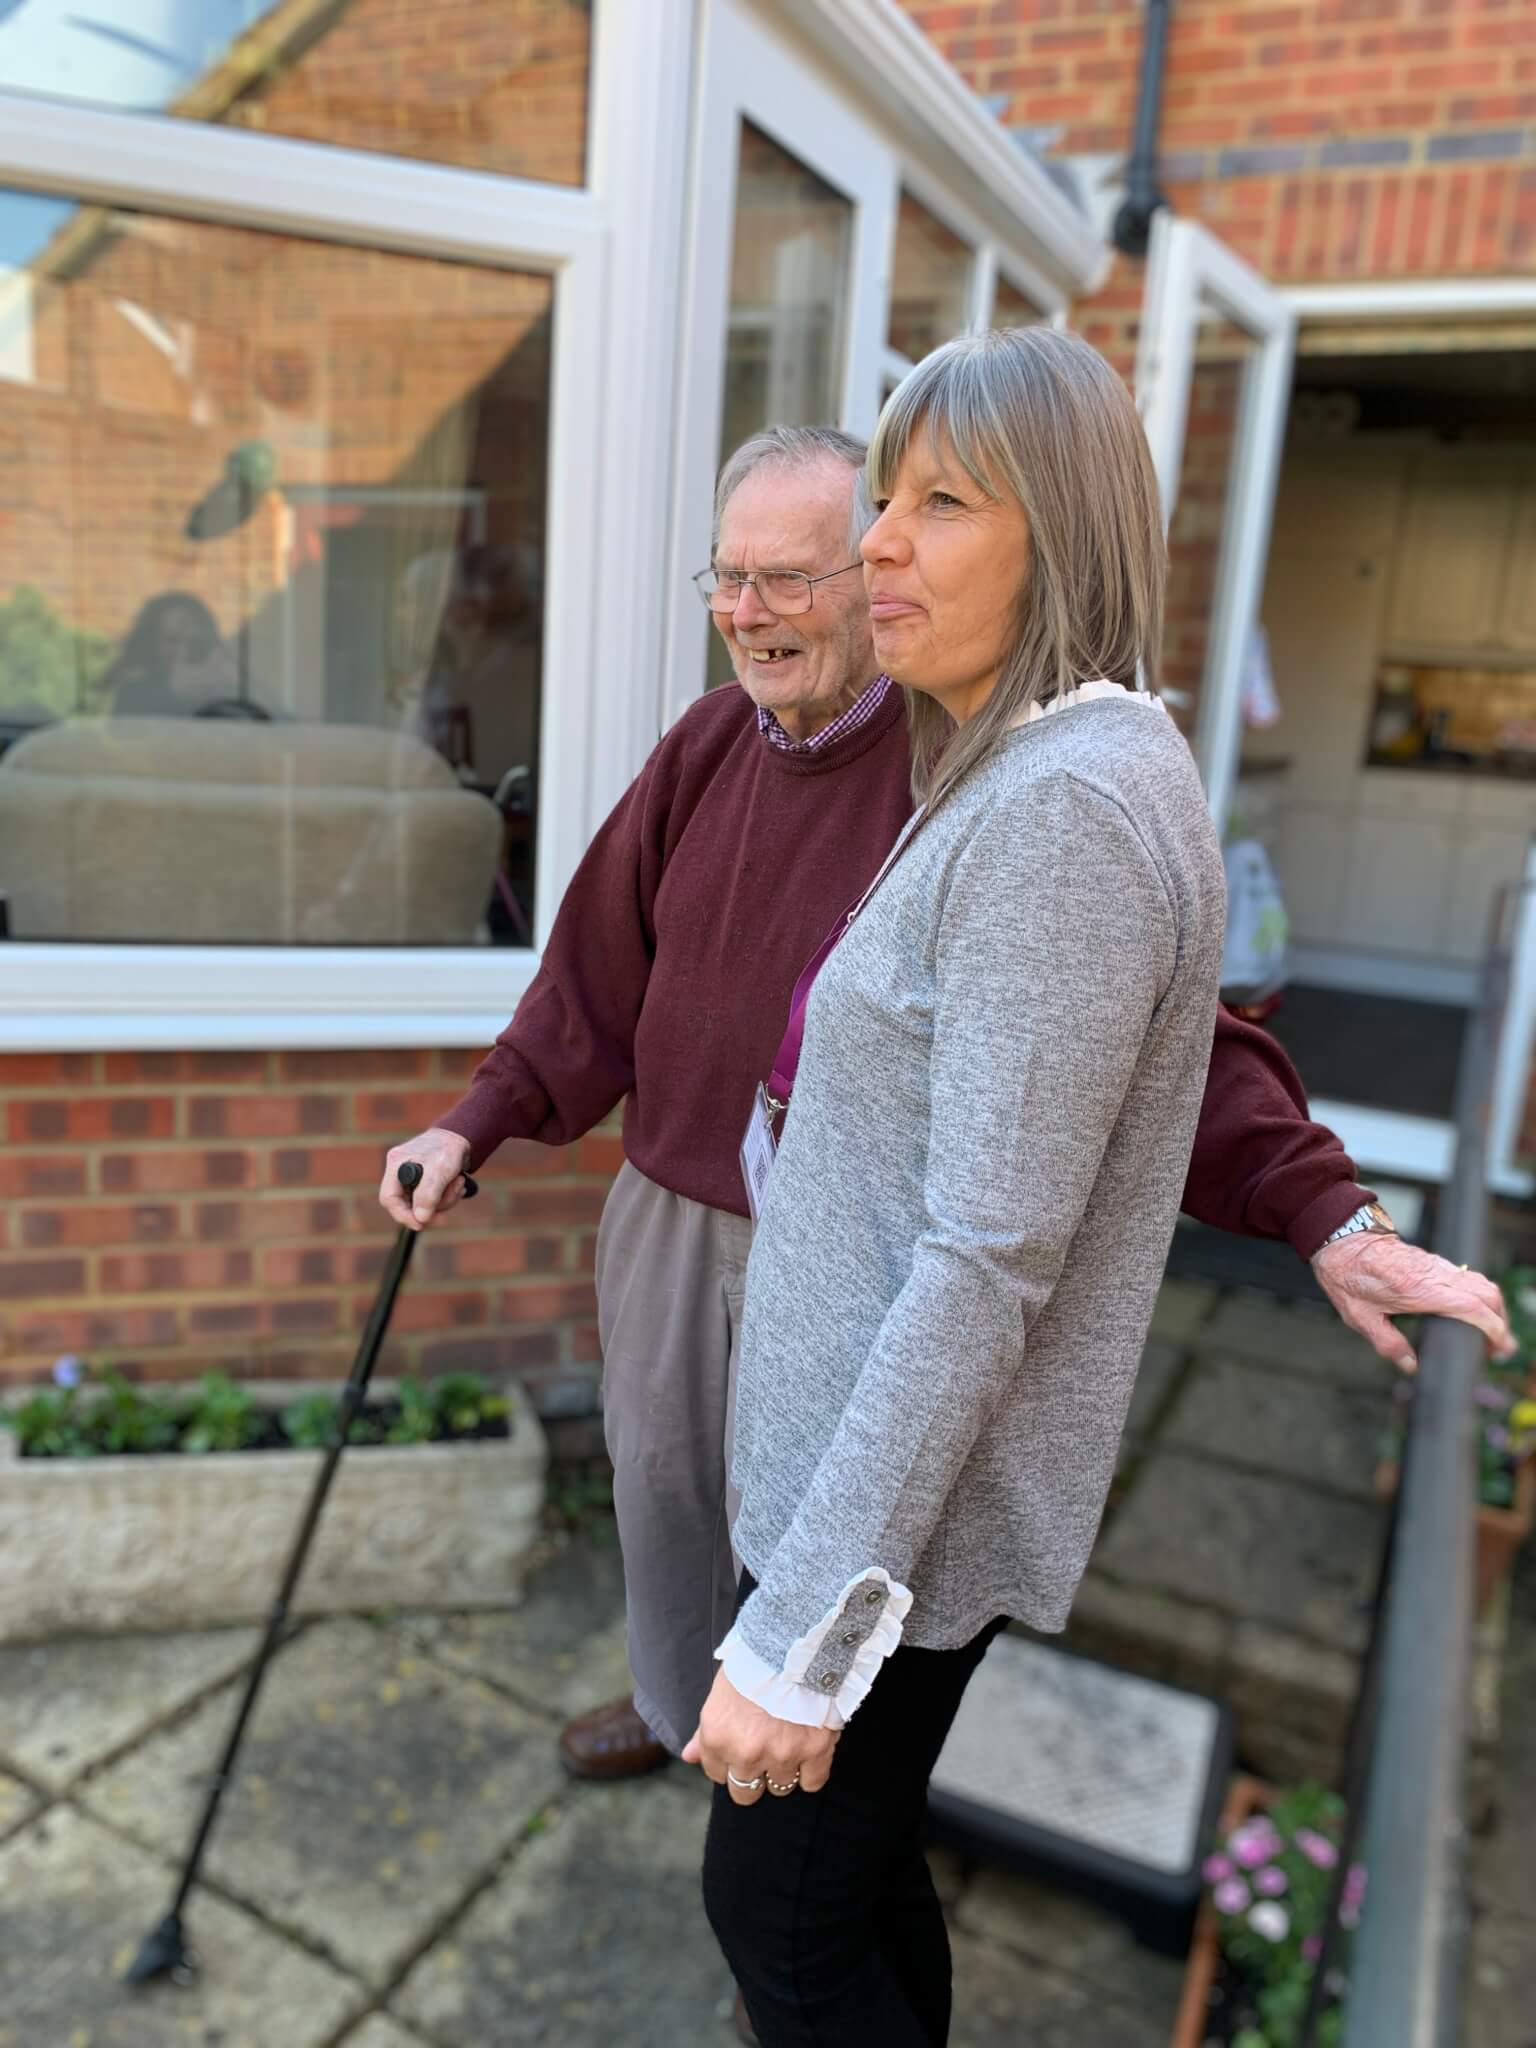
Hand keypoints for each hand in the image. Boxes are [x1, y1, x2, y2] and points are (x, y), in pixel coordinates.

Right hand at [378, 1128, 472, 1230]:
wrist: (465, 1136)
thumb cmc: (449, 1147)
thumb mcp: (440, 1170)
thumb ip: (428, 1194)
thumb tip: (420, 1218)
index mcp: (396, 1165)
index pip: (388, 1198)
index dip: (402, 1215)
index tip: (421, 1224)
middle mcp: (401, 1173)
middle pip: (407, 1205)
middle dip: (430, 1208)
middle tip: (448, 1209)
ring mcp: (413, 1178)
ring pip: (423, 1205)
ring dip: (445, 1199)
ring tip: (458, 1183)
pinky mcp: (427, 1182)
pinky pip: (433, 1199)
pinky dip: (448, 1195)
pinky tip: (458, 1183)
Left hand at [682, 1669, 839, 1803]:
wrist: (794, 1639)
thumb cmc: (753, 1661)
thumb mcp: (720, 1693)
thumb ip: (704, 1732)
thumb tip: (688, 1756)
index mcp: (717, 1737)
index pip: (716, 1774)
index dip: (728, 1762)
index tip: (739, 1747)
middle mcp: (746, 1752)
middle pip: (745, 1793)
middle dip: (753, 1776)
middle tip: (764, 1751)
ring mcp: (782, 1755)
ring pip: (780, 1787)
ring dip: (783, 1769)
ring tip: (789, 1741)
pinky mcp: (815, 1751)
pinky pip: (812, 1782)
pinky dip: (812, 1771)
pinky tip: (809, 1750)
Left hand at [1311, 1232, 1514, 1373]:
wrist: (1343, 1238)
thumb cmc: (1347, 1276)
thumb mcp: (1360, 1317)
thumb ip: (1387, 1344)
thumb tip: (1410, 1365)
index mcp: (1418, 1290)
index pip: (1471, 1306)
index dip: (1492, 1327)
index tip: (1499, 1347)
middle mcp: (1434, 1275)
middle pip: (1487, 1293)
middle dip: (1501, 1321)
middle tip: (1498, 1349)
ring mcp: (1436, 1266)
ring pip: (1481, 1283)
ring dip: (1493, 1308)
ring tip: (1491, 1335)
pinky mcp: (1434, 1262)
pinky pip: (1468, 1277)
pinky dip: (1480, 1296)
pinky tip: (1475, 1314)